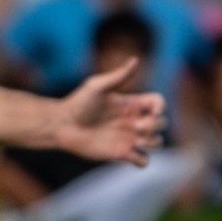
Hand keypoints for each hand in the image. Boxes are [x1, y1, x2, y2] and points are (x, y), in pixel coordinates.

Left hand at [51, 59, 166, 165]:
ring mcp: (128, 138)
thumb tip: (136, 59)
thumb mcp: (97, 86)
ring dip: (153, 142)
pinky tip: (130, 153)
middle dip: (155, 125)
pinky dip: (143, 160)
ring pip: (156, 142)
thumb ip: (118, 76)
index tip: (153, 111)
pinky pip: (143, 161)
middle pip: (161, 123)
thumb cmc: (77, 104)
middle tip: (136, 127)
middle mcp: (132, 121)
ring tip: (137, 141)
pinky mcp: (120, 154)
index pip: (158, 103)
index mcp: (131, 104)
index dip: (161, 107)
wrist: (60, 125)